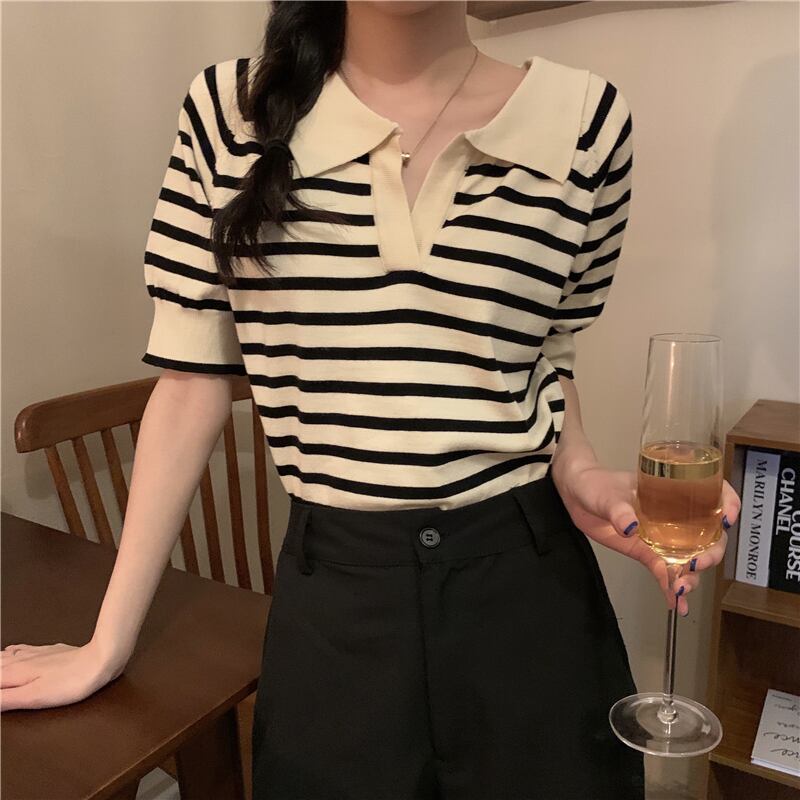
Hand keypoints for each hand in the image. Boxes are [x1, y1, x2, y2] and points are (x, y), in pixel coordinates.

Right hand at [0, 640, 123, 710]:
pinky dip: (9, 652)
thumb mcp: (33, 697)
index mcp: (13, 673)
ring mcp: (34, 653)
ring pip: (4, 656)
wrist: (100, 659)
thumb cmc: (70, 682)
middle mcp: (20, 660)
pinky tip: (10, 651)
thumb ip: (3, 699)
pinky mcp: (48, 651)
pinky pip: (20, 649)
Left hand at [551, 462, 741, 615]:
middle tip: (697, 564)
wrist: (575, 495)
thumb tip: (630, 526)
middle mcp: (674, 515)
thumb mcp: (605, 494)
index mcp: (672, 491)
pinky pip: (665, 571)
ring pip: (690, 557)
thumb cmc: (594, 484)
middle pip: (709, 534)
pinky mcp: (646, 551)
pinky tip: (677, 605)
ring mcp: (662, 535)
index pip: (713, 492)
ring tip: (682, 589)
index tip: (726, 519)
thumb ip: (617, 509)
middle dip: (711, 552)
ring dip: (693, 575)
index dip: (728, 503)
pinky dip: (671, 588)